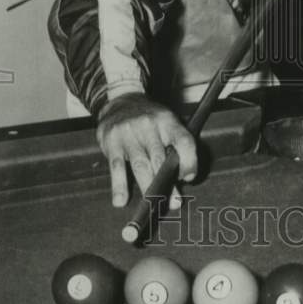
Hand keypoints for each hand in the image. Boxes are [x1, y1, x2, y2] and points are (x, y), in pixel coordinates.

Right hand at [95, 93, 196, 209]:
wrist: (121, 99)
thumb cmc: (148, 118)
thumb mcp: (166, 121)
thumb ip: (175, 144)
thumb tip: (184, 176)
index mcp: (168, 121)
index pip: (184, 141)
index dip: (189, 161)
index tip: (189, 177)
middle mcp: (150, 126)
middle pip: (161, 158)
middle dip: (168, 184)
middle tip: (174, 202)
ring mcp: (130, 133)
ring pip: (141, 165)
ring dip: (147, 187)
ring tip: (152, 205)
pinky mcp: (113, 141)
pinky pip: (117, 166)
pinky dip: (119, 185)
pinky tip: (120, 200)